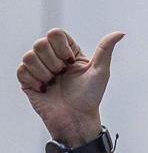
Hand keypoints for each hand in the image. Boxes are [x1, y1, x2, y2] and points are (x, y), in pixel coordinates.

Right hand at [17, 29, 121, 144]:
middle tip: (62, 75)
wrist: (76, 119)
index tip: (70, 62)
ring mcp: (38, 68)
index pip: (55, 34)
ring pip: (29, 56)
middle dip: (53, 62)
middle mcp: (52, 57)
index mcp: (68, 52)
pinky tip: (44, 89)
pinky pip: (21, 70)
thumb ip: (106, 49)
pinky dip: (34, 81)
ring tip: (53, 83)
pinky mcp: (27, 80)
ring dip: (44, 73)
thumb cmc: (90, 97)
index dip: (61, 47)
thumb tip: (120, 33)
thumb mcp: (101, 71)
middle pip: (40, 43)